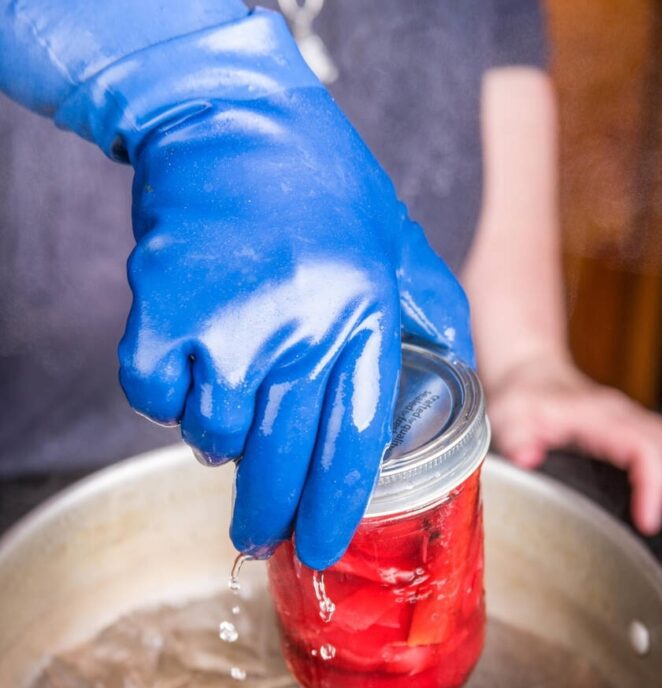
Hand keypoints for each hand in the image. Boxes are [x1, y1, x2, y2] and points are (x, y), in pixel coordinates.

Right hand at [50, 10, 471, 568]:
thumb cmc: (322, 184)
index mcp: (364, 321)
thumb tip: (460, 378)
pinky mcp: (162, 310)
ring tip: (228, 404)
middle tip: (257, 535)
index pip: (352, 448)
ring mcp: (228, 324)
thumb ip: (434, 315)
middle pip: (279, 464)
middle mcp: (301, 332)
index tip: (316, 548)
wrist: (230, 118)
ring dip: (217, 438)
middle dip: (266, 516)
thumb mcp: (400, 244)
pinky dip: (163, 398)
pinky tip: (184, 371)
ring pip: (212, 438)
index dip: (331, 512)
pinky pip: (153, 398)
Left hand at [486, 355, 661, 537]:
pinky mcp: (632, 430)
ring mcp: (630, 421)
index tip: (647, 521)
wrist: (530, 376)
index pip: (641, 447)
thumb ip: (515, 437)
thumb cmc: (521, 398)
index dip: (651, 484)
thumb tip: (527, 459)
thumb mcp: (508, 415)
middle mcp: (622, 415)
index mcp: (597, 415)